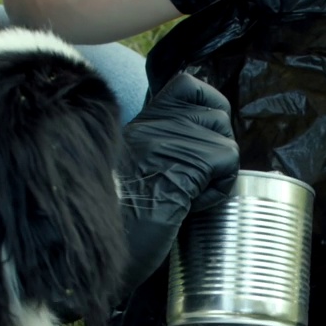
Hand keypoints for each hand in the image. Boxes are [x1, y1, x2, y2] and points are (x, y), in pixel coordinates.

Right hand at [117, 73, 239, 291]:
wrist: (96, 239)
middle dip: (218, 148)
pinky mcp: (188, 162)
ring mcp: (171, 140)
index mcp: (144, 123)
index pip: (189, 85)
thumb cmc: (117, 218)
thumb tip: (195, 148)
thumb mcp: (135, 169)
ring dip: (219, 171)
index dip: (209, 108)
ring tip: (193, 194)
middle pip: (217, 113)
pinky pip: (228, 161)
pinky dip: (219, 187)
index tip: (205, 140)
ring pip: (226, 138)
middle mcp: (157, 124)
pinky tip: (193, 205)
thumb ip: (159, 149)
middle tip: (196, 179)